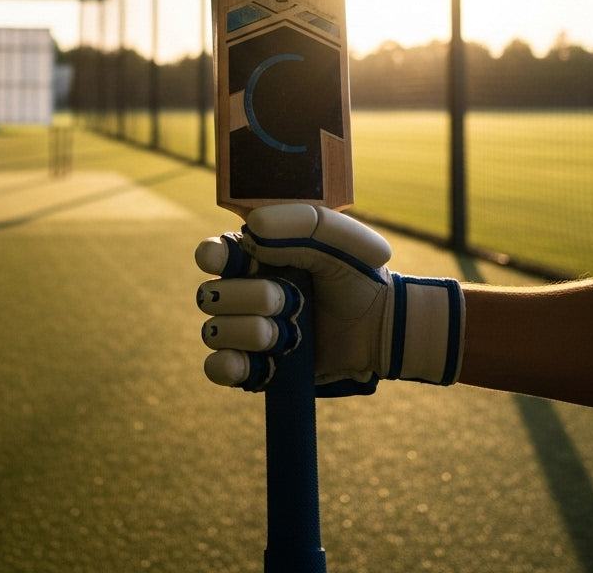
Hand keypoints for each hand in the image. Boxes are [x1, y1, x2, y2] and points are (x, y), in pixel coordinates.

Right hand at [195, 204, 463, 393]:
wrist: (381, 324)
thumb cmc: (358, 274)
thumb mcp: (341, 237)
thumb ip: (301, 222)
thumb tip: (252, 230)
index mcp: (254, 257)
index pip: (211, 253)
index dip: (211, 256)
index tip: (230, 259)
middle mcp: (242, 292)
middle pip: (210, 296)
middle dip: (251, 298)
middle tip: (292, 299)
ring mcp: (245, 330)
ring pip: (215, 332)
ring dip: (254, 332)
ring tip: (292, 333)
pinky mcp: (254, 367)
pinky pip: (218, 369)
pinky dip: (235, 366)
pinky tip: (266, 360)